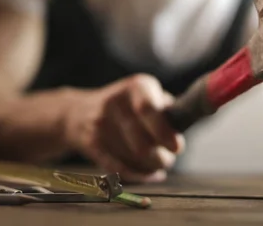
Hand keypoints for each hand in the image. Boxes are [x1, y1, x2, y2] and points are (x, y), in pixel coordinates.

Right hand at [64, 74, 184, 182]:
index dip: (164, 132)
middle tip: (168, 159)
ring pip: (133, 158)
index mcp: (136, 86)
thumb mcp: (145, 95)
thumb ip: (167, 109)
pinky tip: (149, 175)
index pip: (148, 110)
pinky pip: (119, 168)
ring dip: (151, 167)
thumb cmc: (126, 105)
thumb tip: (185, 126)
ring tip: (158, 164)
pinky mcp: (90, 144)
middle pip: (142, 142)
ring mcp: (100, 123)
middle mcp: (116, 102)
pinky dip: (138, 176)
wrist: (77, 112)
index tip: (177, 148)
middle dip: (160, 157)